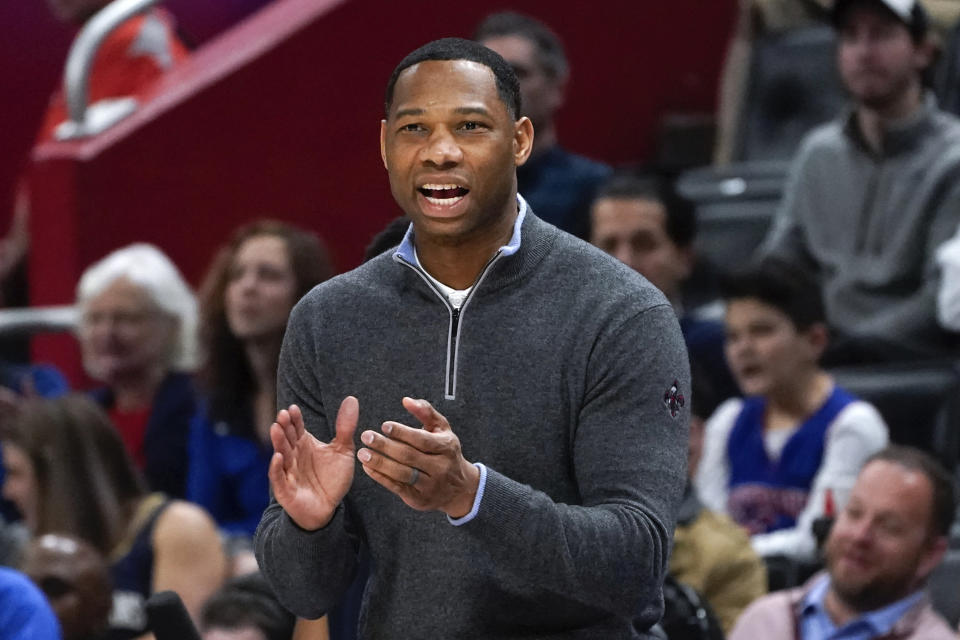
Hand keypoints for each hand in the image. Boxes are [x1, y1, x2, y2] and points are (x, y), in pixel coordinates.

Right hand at [268, 397, 358, 530]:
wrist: (328, 508)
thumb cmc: (332, 478)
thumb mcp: (343, 450)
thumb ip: (345, 427)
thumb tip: (352, 399)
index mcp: (304, 444)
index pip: (297, 428)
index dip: (295, 419)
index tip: (293, 408)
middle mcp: (294, 455)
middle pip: (287, 438)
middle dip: (284, 427)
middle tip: (283, 414)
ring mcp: (288, 472)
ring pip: (281, 454)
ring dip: (278, 442)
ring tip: (276, 428)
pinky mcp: (286, 489)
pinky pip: (279, 477)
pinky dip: (277, 468)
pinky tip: (278, 457)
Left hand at [357, 397, 479, 517]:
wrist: (459, 488)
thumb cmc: (446, 452)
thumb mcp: (442, 429)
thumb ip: (425, 412)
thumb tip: (406, 401)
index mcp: (446, 447)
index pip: (422, 440)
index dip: (402, 433)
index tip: (384, 426)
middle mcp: (440, 467)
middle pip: (409, 456)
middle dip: (386, 446)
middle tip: (366, 436)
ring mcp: (430, 485)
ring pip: (402, 473)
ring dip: (380, 463)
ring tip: (363, 453)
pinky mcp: (419, 499)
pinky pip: (397, 487)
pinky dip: (380, 477)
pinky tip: (368, 468)